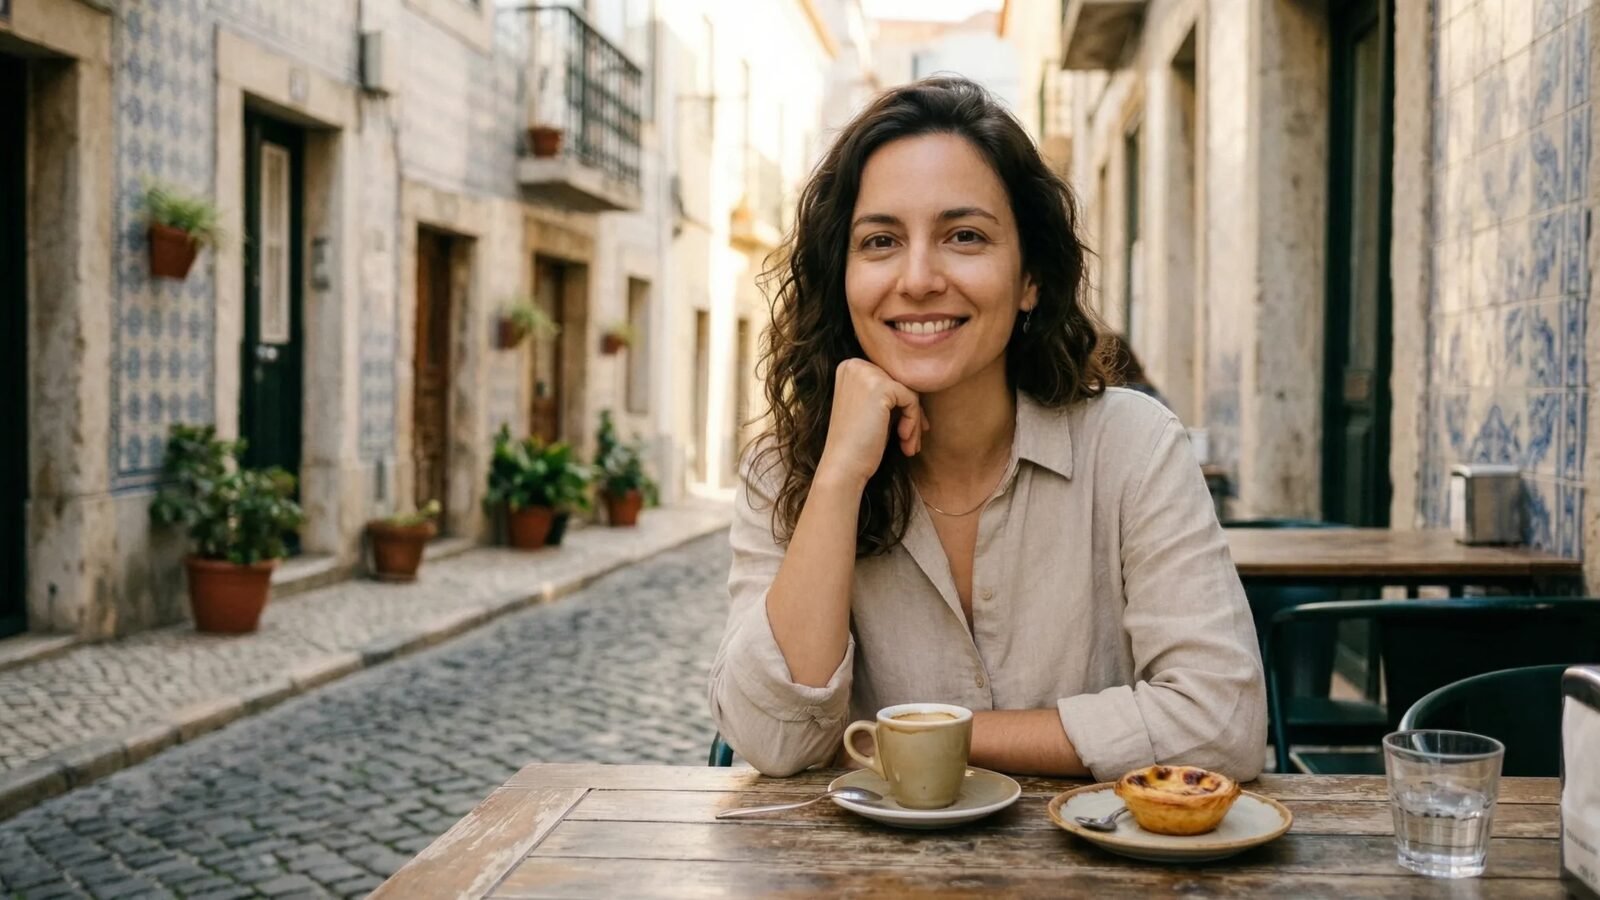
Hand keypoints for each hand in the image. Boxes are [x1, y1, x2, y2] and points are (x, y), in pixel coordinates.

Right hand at [815, 359, 926, 490]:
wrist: (843, 466)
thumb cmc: (858, 443)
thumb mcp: (872, 409)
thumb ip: (888, 392)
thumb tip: (922, 383)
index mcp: (849, 367)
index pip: (890, 379)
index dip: (902, 405)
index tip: (906, 430)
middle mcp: (855, 365)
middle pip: (900, 383)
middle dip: (911, 413)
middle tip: (912, 440)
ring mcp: (866, 373)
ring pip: (909, 391)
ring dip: (915, 421)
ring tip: (910, 445)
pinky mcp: (880, 387)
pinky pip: (911, 399)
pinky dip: (913, 421)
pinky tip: (903, 440)